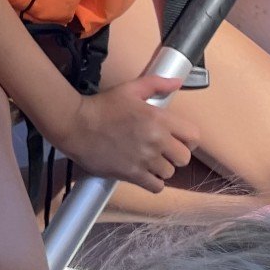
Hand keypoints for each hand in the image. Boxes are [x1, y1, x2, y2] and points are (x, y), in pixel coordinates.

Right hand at [51, 74, 198, 189]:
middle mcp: (156, 140)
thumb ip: (156, 83)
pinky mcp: (133, 175)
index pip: (193, 136)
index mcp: (159, 118)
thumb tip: (178, 82)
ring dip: (161, 168)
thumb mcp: (129, 89)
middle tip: (162, 150)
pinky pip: (156, 187)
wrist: (76, 124)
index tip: (178, 139)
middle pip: (184, 158)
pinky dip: (152, 182)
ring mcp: (145, 160)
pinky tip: (143, 173)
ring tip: (148, 160)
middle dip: (175, 155)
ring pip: (169, 173)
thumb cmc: (103, 106)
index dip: (188, 139)